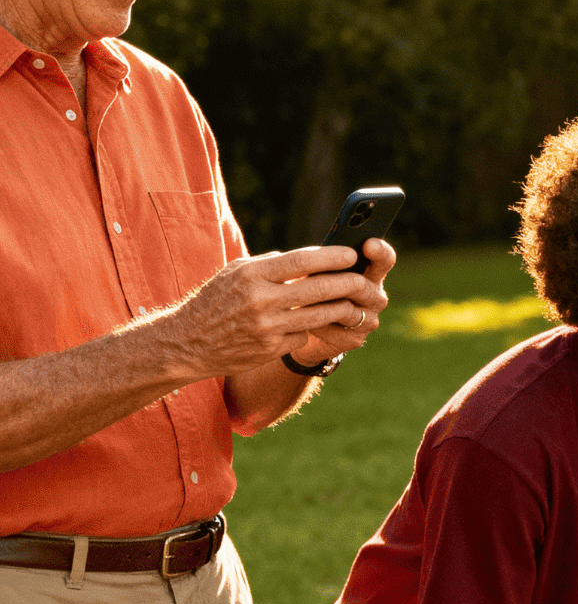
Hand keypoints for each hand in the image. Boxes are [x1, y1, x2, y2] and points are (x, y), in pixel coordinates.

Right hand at [156, 243, 390, 377]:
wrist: (186, 343)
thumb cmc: (215, 300)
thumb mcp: (235, 273)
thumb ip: (270, 264)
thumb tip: (311, 257)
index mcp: (252, 274)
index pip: (303, 261)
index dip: (333, 257)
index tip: (352, 254)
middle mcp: (260, 299)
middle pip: (319, 289)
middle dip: (349, 283)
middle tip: (365, 279)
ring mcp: (267, 327)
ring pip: (320, 315)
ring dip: (342, 308)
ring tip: (354, 302)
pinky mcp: (270, 349)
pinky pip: (304, 335)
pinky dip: (310, 330)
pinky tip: (312, 326)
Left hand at [284, 238, 397, 366]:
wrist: (303, 328)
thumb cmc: (309, 291)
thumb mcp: (312, 272)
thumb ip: (316, 263)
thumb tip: (304, 256)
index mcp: (370, 272)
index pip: (385, 259)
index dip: (379, 251)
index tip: (368, 244)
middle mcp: (374, 295)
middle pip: (364, 286)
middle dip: (337, 283)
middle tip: (313, 279)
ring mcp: (368, 319)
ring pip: (349, 310)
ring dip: (321, 305)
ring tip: (298, 301)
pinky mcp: (355, 339)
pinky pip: (337, 330)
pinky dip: (317, 325)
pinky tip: (304, 322)